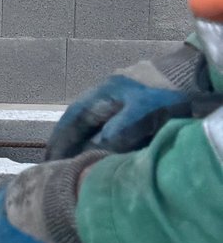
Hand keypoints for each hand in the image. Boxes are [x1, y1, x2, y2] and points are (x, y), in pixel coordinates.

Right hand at [45, 43, 206, 159]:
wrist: (193, 76)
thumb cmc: (166, 96)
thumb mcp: (142, 115)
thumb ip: (117, 133)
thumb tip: (92, 151)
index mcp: (101, 94)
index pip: (72, 120)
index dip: (59, 141)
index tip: (49, 162)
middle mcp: (105, 94)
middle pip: (79, 121)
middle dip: (67, 143)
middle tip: (57, 166)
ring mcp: (118, 97)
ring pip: (93, 122)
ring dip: (82, 141)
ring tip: (75, 162)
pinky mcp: (133, 103)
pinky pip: (108, 124)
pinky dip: (99, 139)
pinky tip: (102, 151)